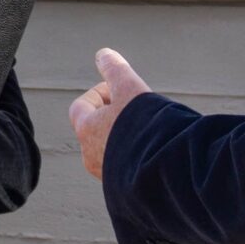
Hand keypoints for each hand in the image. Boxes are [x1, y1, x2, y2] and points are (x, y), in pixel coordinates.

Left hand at [69, 47, 153, 179]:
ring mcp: (107, 175)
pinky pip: (125, 167)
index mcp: (86, 131)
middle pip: (96, 128)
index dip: (99, 93)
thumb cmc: (144, 128)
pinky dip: (135, 155)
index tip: (120, 90)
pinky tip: (155, 149)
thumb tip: (103, 54)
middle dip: (115, 115)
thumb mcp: (130, 88)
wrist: (164, 173)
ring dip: (125, 136)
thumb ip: (115, 70)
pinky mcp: (124, 189)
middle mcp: (91, 156)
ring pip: (111, 148)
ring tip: (149, 129)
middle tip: (138, 109)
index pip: (80, 107)